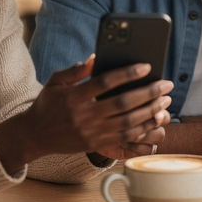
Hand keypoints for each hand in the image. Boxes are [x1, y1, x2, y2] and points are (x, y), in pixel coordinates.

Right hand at [0, 57, 172, 173]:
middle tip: (166, 85)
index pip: (106, 82)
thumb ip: (76, 70)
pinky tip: (155, 120)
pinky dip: (143, 129)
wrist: (35, 136)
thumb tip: (97, 57)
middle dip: (148, 93)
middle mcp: (85, 116)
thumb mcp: (56, 82)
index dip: (128, 74)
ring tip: (165, 100)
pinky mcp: (96, 144)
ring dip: (150, 111)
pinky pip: (125, 138)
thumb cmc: (48, 104)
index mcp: (75, 97)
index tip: (146, 66)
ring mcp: (92, 132)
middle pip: (123, 103)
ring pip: (128, 123)